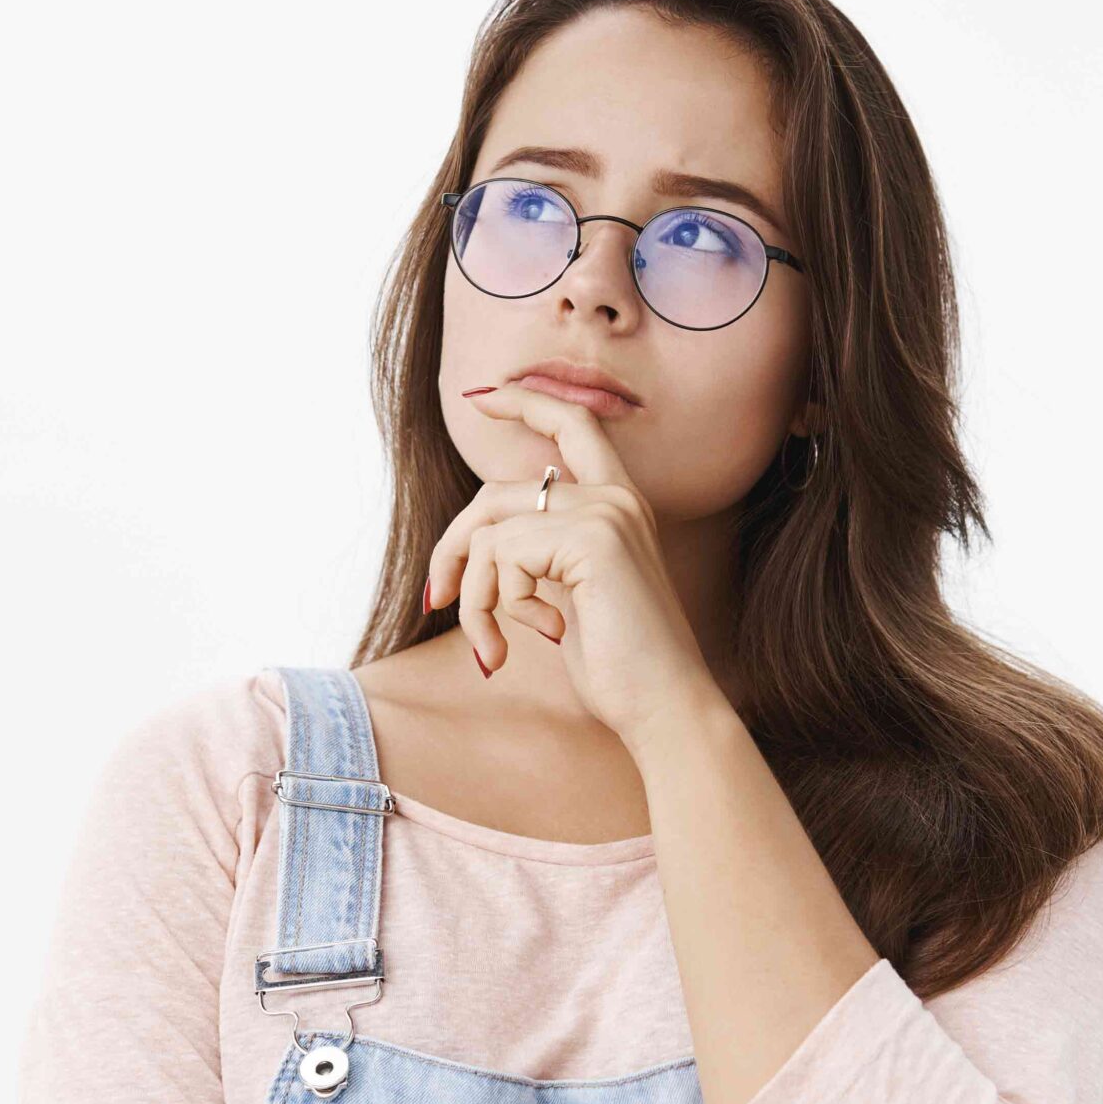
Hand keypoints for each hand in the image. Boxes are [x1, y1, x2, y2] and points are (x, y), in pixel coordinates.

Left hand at [427, 381, 722, 749]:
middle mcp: (615, 497)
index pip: (571, 424)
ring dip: (475, 598)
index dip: (524, 401)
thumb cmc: (620, 666)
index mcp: (618, 505)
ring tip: (492, 646)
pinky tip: (537, 639)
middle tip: (438, 600)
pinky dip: (498, 607)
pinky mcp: (592, 538)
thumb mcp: (571, 597)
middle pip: (494, 493)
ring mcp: (606, 512)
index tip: (481, 397)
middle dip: (452, 549)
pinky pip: (502, 556)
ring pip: (488, 531)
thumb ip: (540, 555)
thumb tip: (478, 542)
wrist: (664, 706)